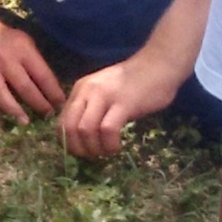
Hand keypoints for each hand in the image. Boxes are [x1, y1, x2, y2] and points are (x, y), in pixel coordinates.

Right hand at [0, 16, 63, 121]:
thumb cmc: (6, 39)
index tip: (61, 105)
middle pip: (24, 86)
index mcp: (22, 50)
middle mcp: (5, 60)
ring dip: (13, 109)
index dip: (53, 91)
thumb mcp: (25, 42)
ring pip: (1, 92)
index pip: (42, 74)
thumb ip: (36, 63)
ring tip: (25, 122)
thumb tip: (52, 89)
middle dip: (38, 103)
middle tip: (48, 116)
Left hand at [58, 54, 184, 158]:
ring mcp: (105, 96)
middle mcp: (88, 91)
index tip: (82, 151)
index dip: (68, 143)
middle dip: (78, 149)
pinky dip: (109, 145)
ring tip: (107, 152)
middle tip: (93, 156)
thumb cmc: (134, 81)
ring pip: (85, 130)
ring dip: (94, 149)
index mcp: (80, 90)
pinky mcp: (123, 103)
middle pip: (69, 128)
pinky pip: (108, 130)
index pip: (61, 122)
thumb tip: (82, 138)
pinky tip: (117, 147)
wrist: (159, 65)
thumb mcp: (104, 91)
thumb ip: (91, 108)